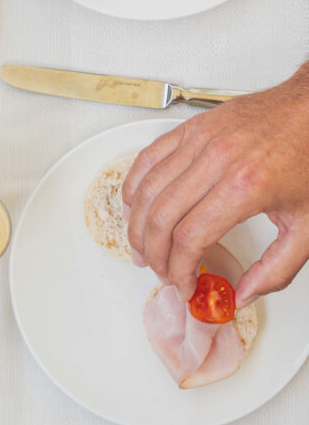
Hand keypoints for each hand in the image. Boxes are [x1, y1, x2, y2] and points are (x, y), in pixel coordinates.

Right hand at [122, 64, 308, 306]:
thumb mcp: (308, 224)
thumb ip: (277, 268)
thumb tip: (243, 294)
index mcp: (244, 187)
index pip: (189, 240)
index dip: (179, 271)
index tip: (185, 285)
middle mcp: (216, 161)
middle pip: (160, 220)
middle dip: (155, 256)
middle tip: (163, 273)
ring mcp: (199, 141)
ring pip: (146, 193)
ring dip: (136, 228)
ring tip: (142, 249)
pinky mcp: (190, 129)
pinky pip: (146, 161)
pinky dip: (133, 189)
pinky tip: (135, 209)